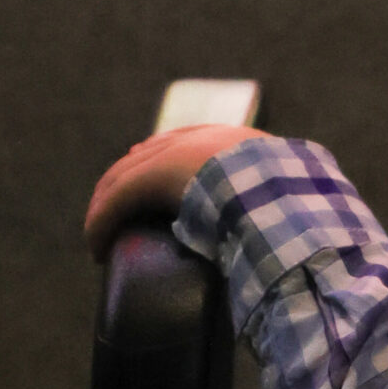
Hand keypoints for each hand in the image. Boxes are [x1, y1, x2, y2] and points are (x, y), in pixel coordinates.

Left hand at [85, 124, 273, 259]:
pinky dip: (101, 225)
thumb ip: (277, 199)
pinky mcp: (150, 177)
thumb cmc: (288, 201)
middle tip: (109, 212)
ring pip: (121, 180)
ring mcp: (172, 155)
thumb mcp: (287, 193)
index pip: (180, 140)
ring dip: (105, 212)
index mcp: (228, 140)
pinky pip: (115, 203)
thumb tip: (292, 226)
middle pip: (143, 156)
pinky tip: (96, 248)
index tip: (143, 169)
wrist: (278, 192)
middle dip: (122, 182)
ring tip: (99, 242)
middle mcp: (195, 140)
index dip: (157, 155)